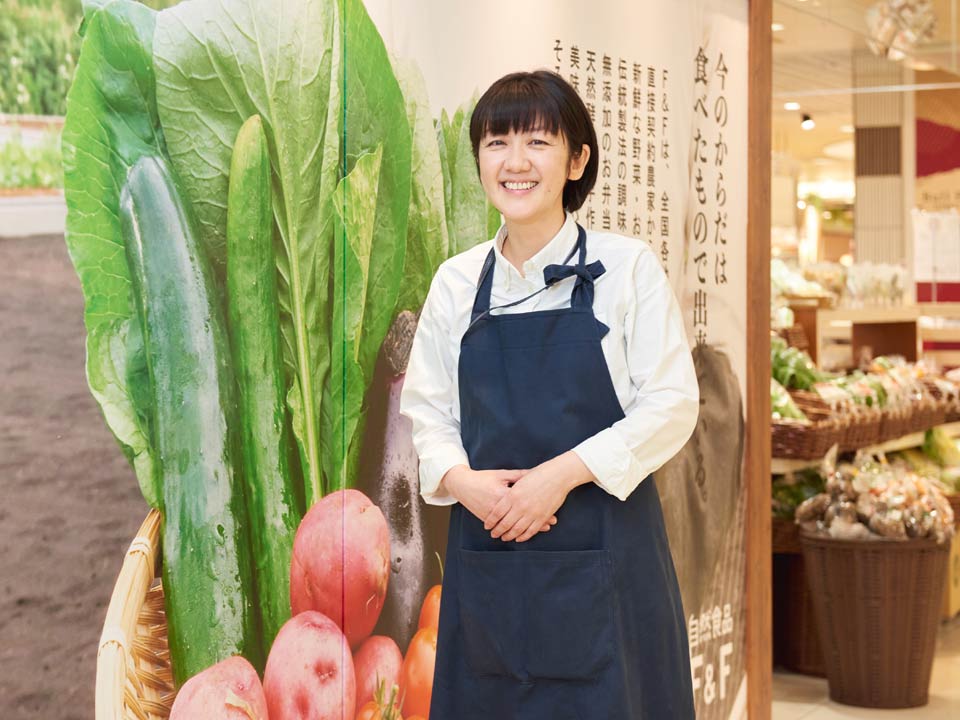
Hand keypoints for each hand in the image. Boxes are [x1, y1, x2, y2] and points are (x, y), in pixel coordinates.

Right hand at [442, 465, 556, 533]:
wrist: (463, 485)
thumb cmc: (484, 478)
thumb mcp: (501, 474)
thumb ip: (518, 475)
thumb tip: (535, 473)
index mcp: (502, 493)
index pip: (523, 502)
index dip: (537, 507)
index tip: (549, 511)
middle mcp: (497, 506)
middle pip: (519, 517)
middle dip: (534, 522)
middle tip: (548, 525)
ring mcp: (491, 514)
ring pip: (510, 526)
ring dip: (525, 529)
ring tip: (537, 530)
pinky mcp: (486, 519)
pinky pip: (501, 528)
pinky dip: (511, 531)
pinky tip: (520, 534)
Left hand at [484, 451, 594, 542]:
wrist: (559, 475)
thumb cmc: (540, 474)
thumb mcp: (520, 478)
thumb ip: (510, 487)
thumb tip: (502, 495)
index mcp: (513, 495)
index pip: (497, 512)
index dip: (491, 521)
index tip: (487, 525)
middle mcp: (521, 505)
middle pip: (505, 523)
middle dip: (497, 531)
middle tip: (493, 534)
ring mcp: (532, 513)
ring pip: (517, 530)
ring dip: (509, 535)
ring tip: (504, 538)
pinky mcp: (542, 517)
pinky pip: (530, 531)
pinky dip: (523, 536)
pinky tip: (518, 538)